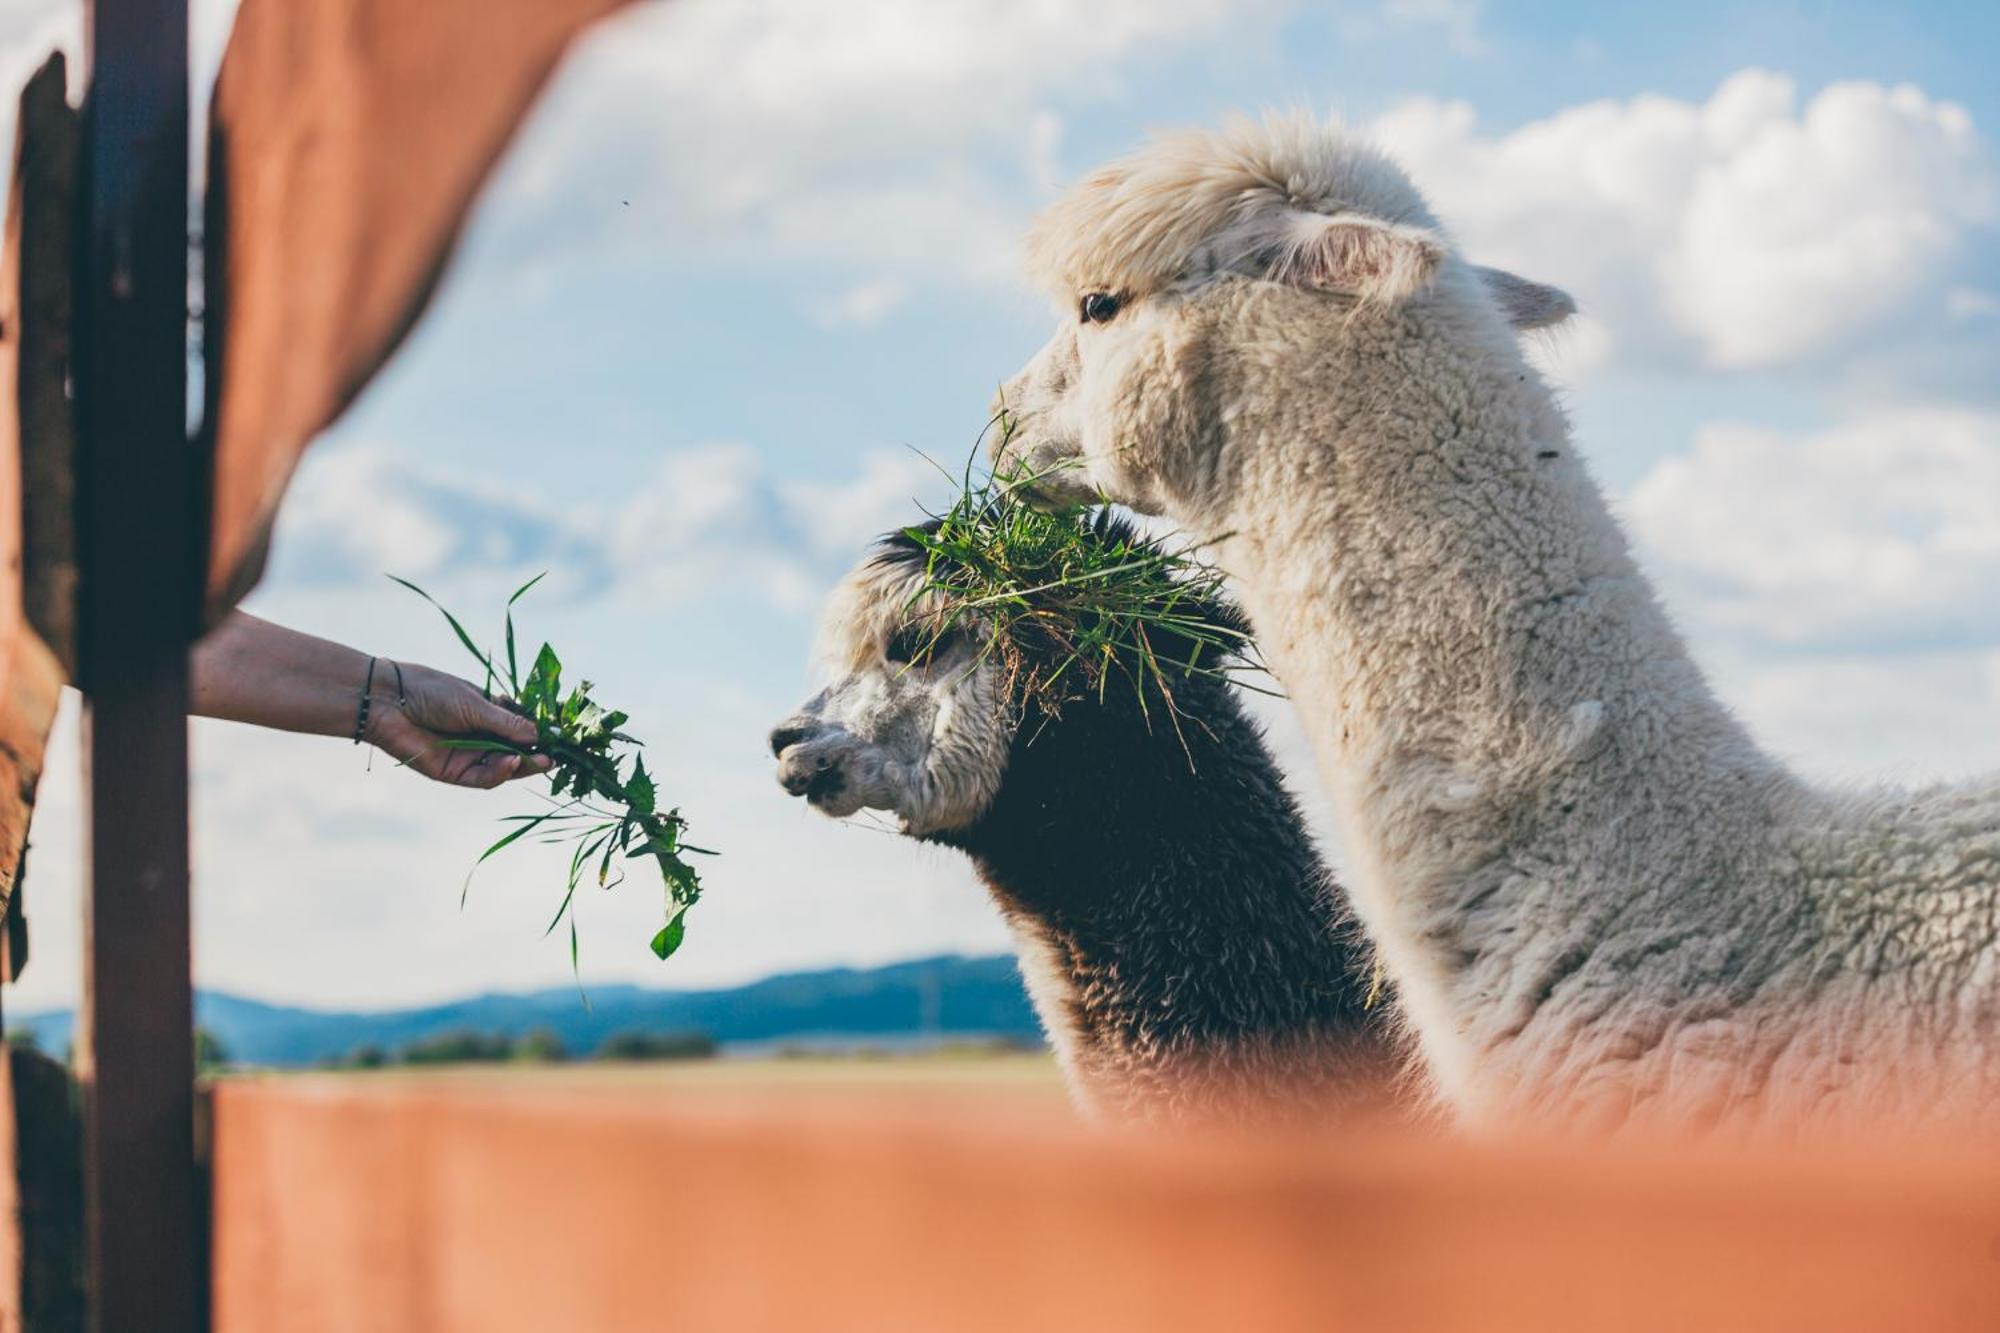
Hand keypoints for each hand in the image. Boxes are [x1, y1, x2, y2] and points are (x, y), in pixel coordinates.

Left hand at [364, 661, 552, 788]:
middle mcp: (481, 737)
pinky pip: (483, 779)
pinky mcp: (453, 773)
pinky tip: (510, 763)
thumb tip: (539, 736)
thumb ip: (507, 724)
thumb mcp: (476, 704)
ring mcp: (468, 756)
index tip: (561, 738)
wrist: (389, 701)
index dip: (540, 735)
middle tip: (554, 757)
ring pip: (503, 768)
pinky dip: (499, 774)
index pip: (521, 730)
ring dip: (522, 766)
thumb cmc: (431, 692)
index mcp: (488, 714)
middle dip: (536, 756)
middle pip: (516, 752)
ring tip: (541, 761)